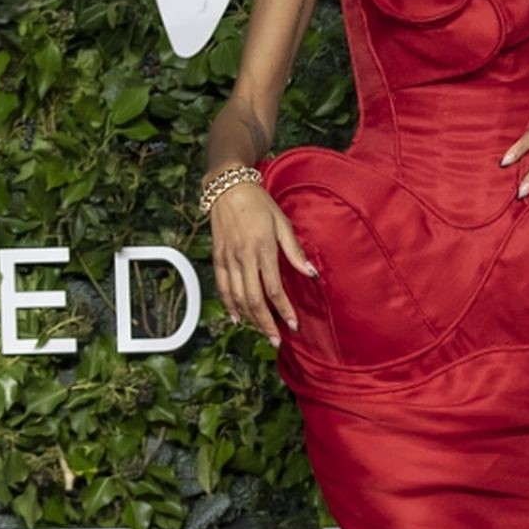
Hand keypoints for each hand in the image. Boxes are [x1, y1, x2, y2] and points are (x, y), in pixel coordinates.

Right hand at [208, 179, 318, 347]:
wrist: (227, 187)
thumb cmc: (259, 204)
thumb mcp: (282, 223)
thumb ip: (294, 251)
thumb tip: (311, 274)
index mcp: (262, 249)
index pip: (273, 289)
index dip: (283, 310)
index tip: (293, 325)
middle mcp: (243, 257)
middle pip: (254, 299)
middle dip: (266, 323)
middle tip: (276, 340)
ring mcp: (228, 259)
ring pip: (237, 298)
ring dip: (250, 319)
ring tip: (262, 332)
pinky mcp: (217, 258)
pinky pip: (222, 287)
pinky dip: (229, 305)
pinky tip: (237, 318)